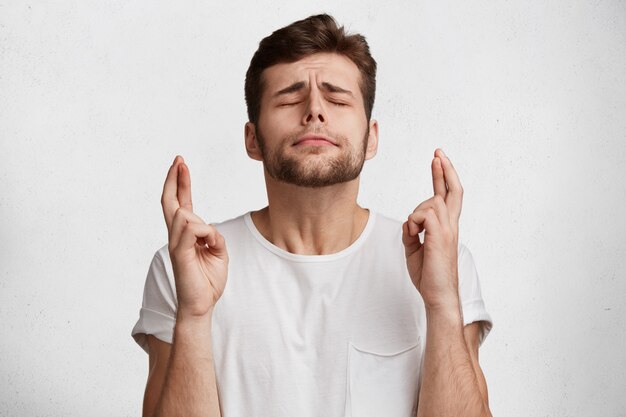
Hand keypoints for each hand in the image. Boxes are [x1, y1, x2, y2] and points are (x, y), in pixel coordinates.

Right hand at [161, 155, 228, 318]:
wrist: (201, 305)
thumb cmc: (208, 281)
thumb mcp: (219, 252)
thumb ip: (213, 235)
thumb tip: (207, 227)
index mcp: (186, 235)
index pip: (181, 203)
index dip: (181, 183)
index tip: (181, 165)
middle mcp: (177, 236)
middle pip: (170, 201)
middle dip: (175, 179)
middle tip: (178, 160)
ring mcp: (175, 243)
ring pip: (185, 214)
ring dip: (202, 224)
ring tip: (209, 244)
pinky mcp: (179, 252)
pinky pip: (191, 228)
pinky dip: (205, 233)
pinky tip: (208, 245)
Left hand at [402, 149, 462, 311]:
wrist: (438, 294)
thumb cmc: (428, 274)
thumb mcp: (413, 248)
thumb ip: (412, 231)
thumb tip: (410, 221)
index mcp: (447, 227)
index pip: (447, 196)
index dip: (443, 177)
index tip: (438, 160)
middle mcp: (451, 225)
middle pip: (452, 190)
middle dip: (445, 169)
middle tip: (438, 152)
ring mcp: (448, 229)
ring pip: (429, 202)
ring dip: (416, 215)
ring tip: (416, 236)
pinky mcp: (441, 235)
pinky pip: (422, 215)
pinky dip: (413, 224)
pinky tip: (416, 237)